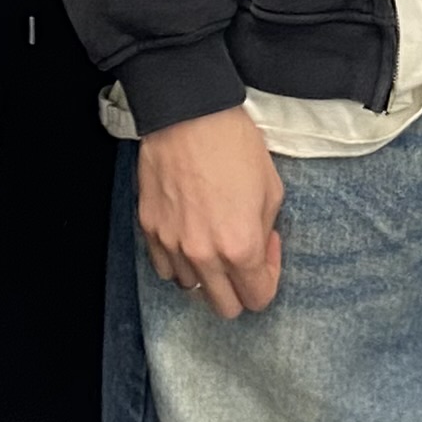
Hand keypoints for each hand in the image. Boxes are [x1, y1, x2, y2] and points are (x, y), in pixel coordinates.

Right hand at [139, 106, 284, 318]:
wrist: (188, 114)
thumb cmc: (234, 145)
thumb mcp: (272, 189)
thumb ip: (265, 231)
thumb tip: (258, 248)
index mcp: (241, 247)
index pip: (258, 298)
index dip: (269, 277)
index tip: (267, 249)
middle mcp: (204, 255)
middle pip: (225, 307)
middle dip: (240, 289)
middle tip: (243, 257)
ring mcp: (172, 245)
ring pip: (192, 289)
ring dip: (207, 275)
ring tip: (213, 242)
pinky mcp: (150, 230)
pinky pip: (164, 267)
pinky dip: (179, 262)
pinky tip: (188, 236)